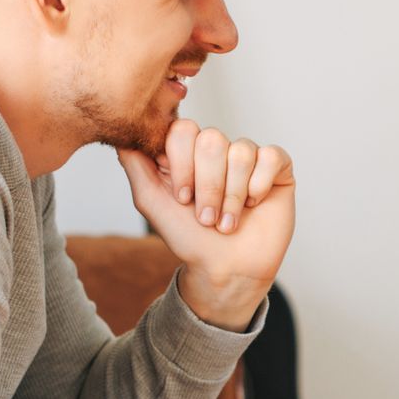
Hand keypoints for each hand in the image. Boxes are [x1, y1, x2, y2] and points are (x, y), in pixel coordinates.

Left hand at [118, 119, 294, 330]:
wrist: (226, 269)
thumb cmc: (190, 238)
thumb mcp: (151, 202)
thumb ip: (135, 164)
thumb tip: (122, 133)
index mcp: (188, 152)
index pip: (182, 129)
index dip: (182, 164)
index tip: (182, 198)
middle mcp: (217, 149)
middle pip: (211, 140)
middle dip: (208, 186)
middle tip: (206, 217)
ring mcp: (247, 156)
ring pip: (240, 152)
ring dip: (232, 195)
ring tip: (228, 222)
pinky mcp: (276, 166)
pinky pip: (270, 157)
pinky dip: (258, 185)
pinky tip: (254, 204)